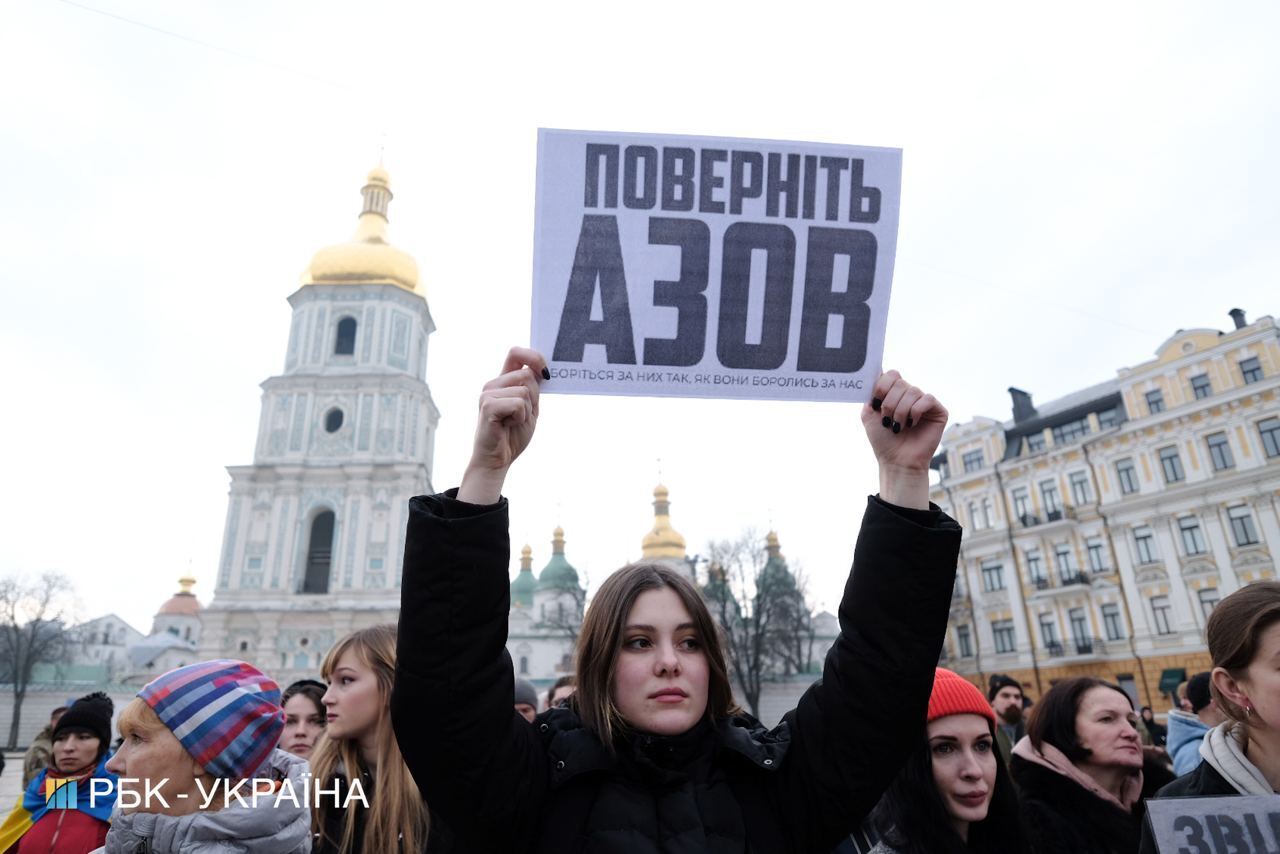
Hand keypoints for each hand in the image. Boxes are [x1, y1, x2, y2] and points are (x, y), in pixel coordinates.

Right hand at [458, 347, 547, 504]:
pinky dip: (520, 418)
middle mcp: (492, 384)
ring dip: (527, 411)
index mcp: (502, 381)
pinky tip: (508, 425)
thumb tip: (545, 370)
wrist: (498, 460)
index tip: (546, 372)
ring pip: (524, 391)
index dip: (534, 356)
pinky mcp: (488, 406)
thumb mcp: (529, 408)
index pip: (516, 353)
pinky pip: (519, 404)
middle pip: (526, 374)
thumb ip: (533, 388)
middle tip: (522, 415)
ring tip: (513, 422)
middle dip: (534, 397)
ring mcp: (488, 394)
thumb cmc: (512, 435)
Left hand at [860, 371, 947, 509]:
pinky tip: (912, 424)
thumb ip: (870, 393)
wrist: (896, 461)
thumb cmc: (883, 441)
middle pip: (900, 382)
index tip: (875, 402)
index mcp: (894, 394)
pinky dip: (916, 411)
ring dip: (901, 410)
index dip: (882, 385)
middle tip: (887, 420)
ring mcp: (924, 402)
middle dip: (889, 403)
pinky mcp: (938, 411)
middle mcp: (910, 395)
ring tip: (898, 426)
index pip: (891, 374)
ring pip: (912, 391)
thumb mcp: (868, 415)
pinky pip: (927, 399)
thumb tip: (875, 370)